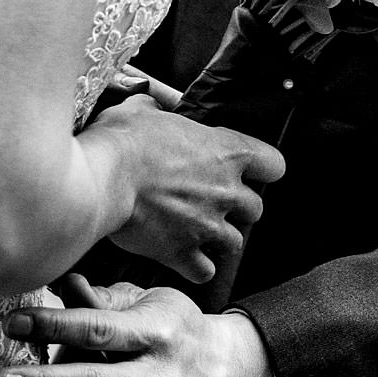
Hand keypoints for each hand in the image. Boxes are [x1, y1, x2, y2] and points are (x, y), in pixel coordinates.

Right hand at [83, 98, 283, 284]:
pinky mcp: (182, 253)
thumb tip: (150, 105)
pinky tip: (184, 257)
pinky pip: (204, 271)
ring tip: (198, 231)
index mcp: (226, 152)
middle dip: (237, 207)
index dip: (263, 168)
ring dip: (219, 238)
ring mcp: (207, 226)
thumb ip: (157, 109)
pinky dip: (196, 267)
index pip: (274, 165)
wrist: (102, 178)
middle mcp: (225, 191)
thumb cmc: (124, 140)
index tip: (248, 169)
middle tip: (212, 201)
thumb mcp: (142, 110)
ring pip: (235, 244)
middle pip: (255, 209)